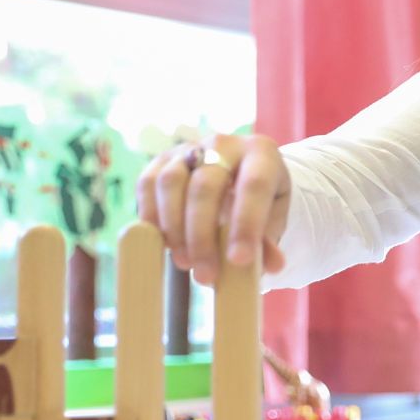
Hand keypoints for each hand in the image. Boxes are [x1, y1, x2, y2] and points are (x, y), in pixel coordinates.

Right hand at [136, 132, 291, 284]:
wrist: (236, 177)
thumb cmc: (258, 204)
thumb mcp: (272, 220)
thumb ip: (269, 242)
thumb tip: (272, 265)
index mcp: (262, 153)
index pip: (254, 185)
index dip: (246, 224)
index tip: (239, 261)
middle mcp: (224, 144)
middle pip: (206, 186)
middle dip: (203, 236)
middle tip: (205, 275)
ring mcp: (189, 148)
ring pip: (171, 182)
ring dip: (174, 229)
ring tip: (185, 262)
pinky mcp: (161, 160)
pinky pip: (147, 185)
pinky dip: (152, 217)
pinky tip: (164, 244)